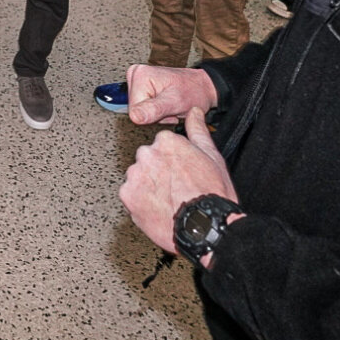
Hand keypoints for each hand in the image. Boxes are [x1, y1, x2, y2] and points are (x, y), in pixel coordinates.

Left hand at [120, 107, 238, 258]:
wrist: (206, 227)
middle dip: (158, 171)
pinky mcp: (127, 195)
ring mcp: (135, 175)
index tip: (181, 172)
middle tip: (176, 188)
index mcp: (167, 141)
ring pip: (138, 177)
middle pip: (148, 160)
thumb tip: (194, 112)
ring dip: (148, 186)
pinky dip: (140, 202)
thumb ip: (198, 130)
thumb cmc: (212, 195)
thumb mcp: (212, 157)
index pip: (162, 144)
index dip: (174, 161)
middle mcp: (147, 154)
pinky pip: (130, 195)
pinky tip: (158, 208)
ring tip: (169, 200)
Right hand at [125, 63, 217, 125]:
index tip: (166, 109)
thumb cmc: (193, 91)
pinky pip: (142, 109)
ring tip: (169, 106)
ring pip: (139, 111)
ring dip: (156, 114)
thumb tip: (134, 117)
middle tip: (169, 108)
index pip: (133, 111)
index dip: (151, 116)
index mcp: (139, 75)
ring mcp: (137, 80)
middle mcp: (135, 74)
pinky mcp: (141, 87)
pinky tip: (165, 106)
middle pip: (135, 110)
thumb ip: (154, 109)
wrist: (201, 88)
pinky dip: (155, 112)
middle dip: (153, 115)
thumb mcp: (175, 102)